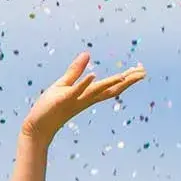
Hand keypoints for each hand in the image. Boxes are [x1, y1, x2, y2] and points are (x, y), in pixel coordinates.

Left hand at [21, 53, 145, 139]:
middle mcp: (85, 99)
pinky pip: (76, 91)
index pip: (111, 86)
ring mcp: (75, 100)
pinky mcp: (63, 100)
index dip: (127, 78)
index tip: (141, 69)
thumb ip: (76, 71)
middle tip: (144, 72)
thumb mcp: (64, 84)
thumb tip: (87, 54)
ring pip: (97, 91)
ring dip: (110, 82)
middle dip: (127, 81)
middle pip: (110, 90)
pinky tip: (93, 75)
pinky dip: (85, 84)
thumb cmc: (49, 106)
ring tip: (125, 74)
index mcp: (88, 95)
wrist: (37, 126)